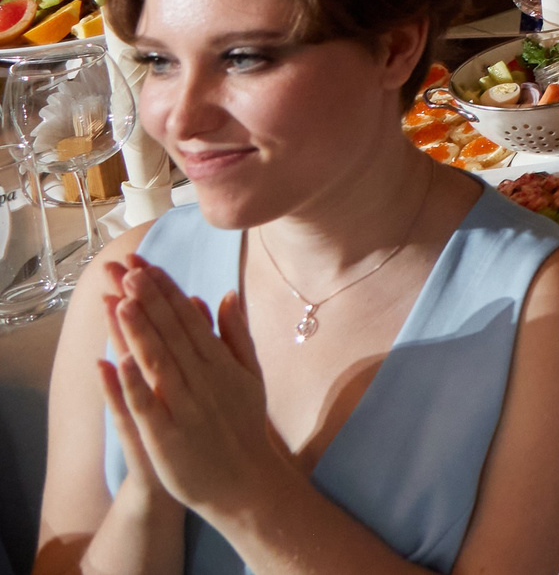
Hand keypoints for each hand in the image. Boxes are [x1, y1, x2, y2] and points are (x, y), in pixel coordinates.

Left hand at [94, 259, 293, 519]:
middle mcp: (204, 380)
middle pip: (172, 334)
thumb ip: (236, 334)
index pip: (189, 319)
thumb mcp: (249, 374)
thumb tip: (225, 294)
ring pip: (159, 363)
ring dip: (140, 332)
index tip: (147, 266)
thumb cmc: (243, 425)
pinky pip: (148, 406)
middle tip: (128, 270)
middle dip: (148, 301)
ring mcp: (186, 407)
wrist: (245, 481)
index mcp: (221, 363)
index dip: (167, 292)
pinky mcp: (168, 437)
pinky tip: (119, 362)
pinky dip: (134, 384)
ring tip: (121, 301)